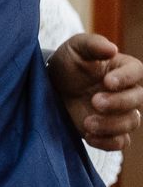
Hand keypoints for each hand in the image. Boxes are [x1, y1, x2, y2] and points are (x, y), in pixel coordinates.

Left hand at [48, 32, 142, 151]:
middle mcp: (128, 91)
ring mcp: (120, 113)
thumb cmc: (68, 63)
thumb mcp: (75, 48)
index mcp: (124, 69)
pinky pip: (120, 142)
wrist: (52, 86)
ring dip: (111, 125)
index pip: (137, 73)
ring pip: (131, 122)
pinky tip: (89, 136)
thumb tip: (112, 49)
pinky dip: (108, 142)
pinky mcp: (109, 131)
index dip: (125, 78)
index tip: (107, 81)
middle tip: (95, 101)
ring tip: (87, 122)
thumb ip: (93, 44)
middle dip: (118, 103)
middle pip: (138, 100)